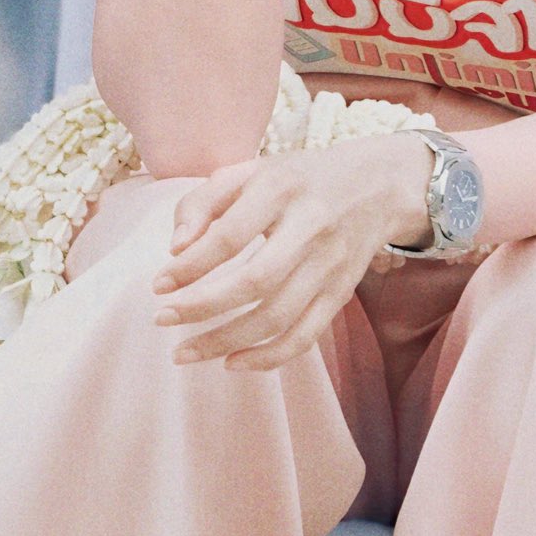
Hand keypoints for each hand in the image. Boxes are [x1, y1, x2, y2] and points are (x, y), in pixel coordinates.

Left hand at [149, 134, 433, 370]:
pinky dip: (268, 358)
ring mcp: (330, 264)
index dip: (191, 265)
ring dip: (226, 341)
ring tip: (184, 352)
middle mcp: (311, 226)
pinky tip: (231, 363)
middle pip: (255, 281)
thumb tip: (175, 249)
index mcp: (282, 188)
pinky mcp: (341, 292)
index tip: (158, 284)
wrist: (377, 185)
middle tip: (162, 319)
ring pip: (278, 317)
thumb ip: (203, 202)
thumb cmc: (297, 179)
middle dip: (202, 307)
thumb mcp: (249, 172)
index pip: (230, 235)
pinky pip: (306, 336)